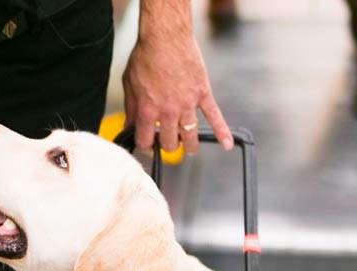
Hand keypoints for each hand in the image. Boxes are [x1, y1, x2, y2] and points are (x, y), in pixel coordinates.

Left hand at [123, 4, 232, 153]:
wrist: (166, 38)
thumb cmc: (145, 58)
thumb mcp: (129, 85)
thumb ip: (131, 109)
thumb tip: (129, 127)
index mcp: (148, 110)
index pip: (146, 141)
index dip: (145, 144)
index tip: (147, 143)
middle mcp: (168, 111)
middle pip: (170, 142)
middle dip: (167, 145)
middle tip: (167, 142)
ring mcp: (188, 103)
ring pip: (190, 135)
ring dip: (188, 144)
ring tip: (188, 148)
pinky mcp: (203, 93)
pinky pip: (214, 116)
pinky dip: (222, 131)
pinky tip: (227, 144)